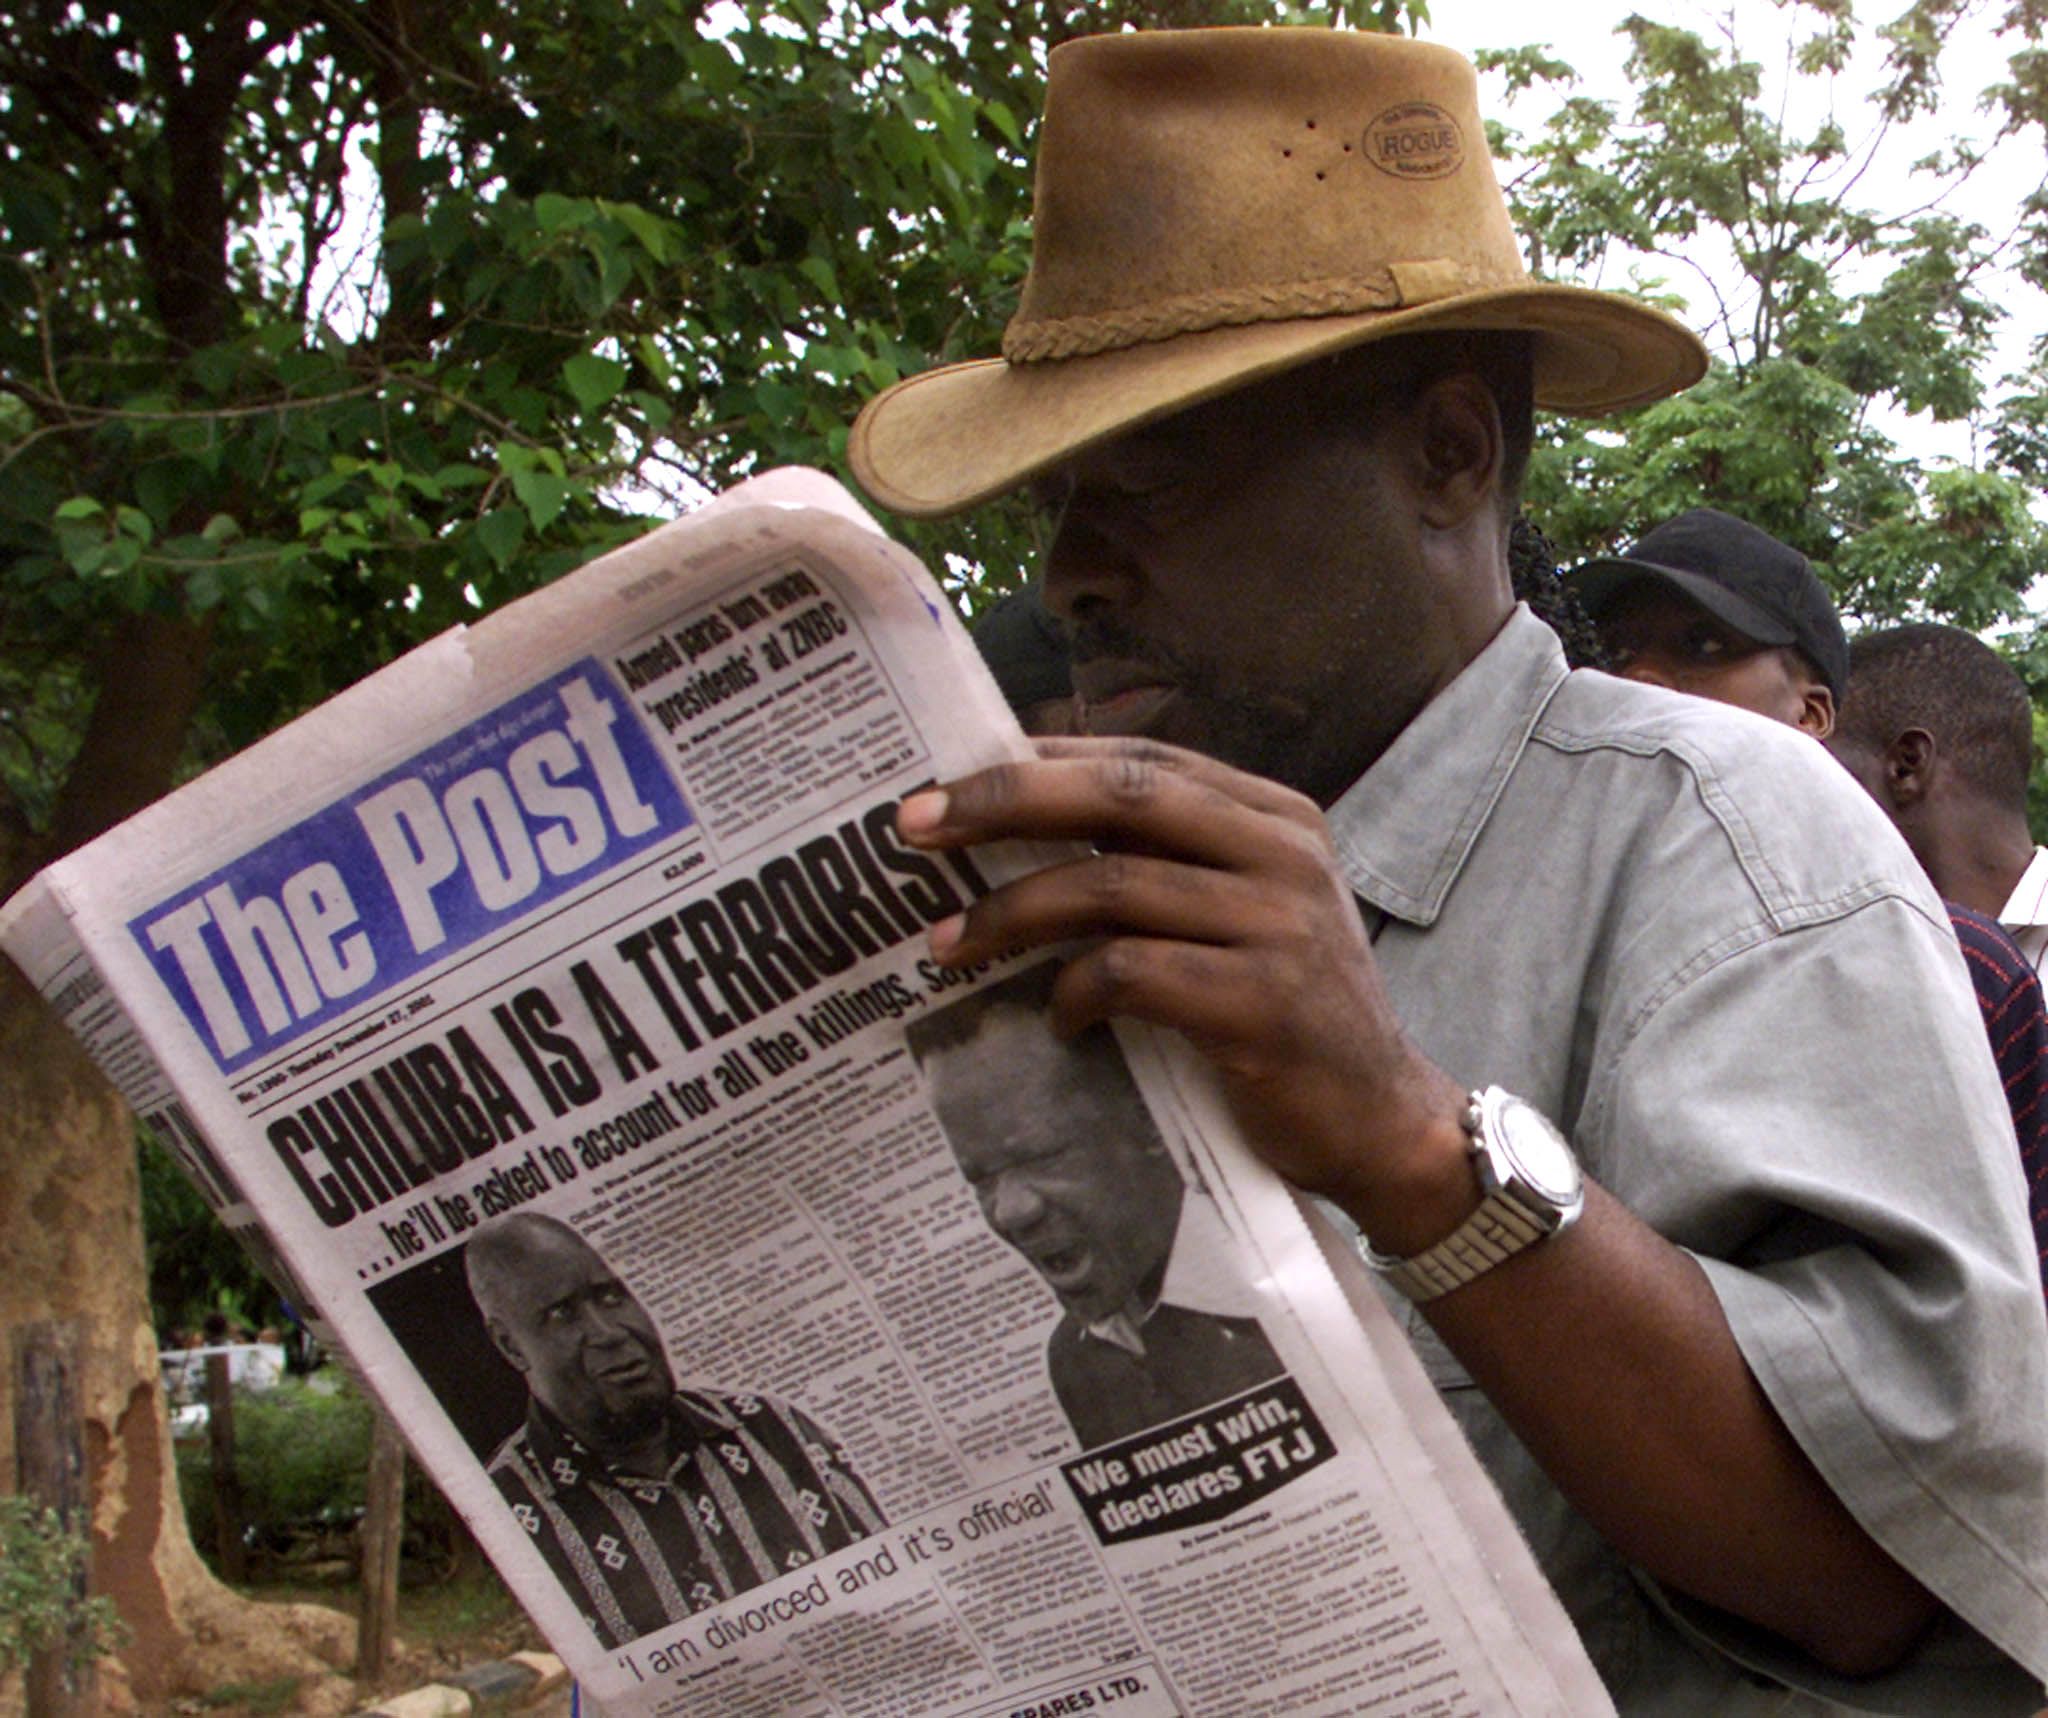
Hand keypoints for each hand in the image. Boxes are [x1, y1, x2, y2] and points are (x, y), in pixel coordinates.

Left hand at [898, 736, 1474, 1248]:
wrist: (1382, 1122)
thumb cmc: (1287, 1014)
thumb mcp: (1243, 913)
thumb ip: (1166, 863)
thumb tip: (1022, 819)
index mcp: (1274, 816)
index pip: (1139, 758)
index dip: (1036, 762)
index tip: (947, 781)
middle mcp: (1283, 854)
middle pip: (1120, 795)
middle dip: (1003, 802)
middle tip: (914, 825)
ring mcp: (1279, 927)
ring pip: (1111, 885)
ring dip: (1012, 912)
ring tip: (949, 943)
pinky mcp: (1263, 1006)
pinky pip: (1133, 974)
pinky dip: (1074, 991)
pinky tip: (1056, 1019)